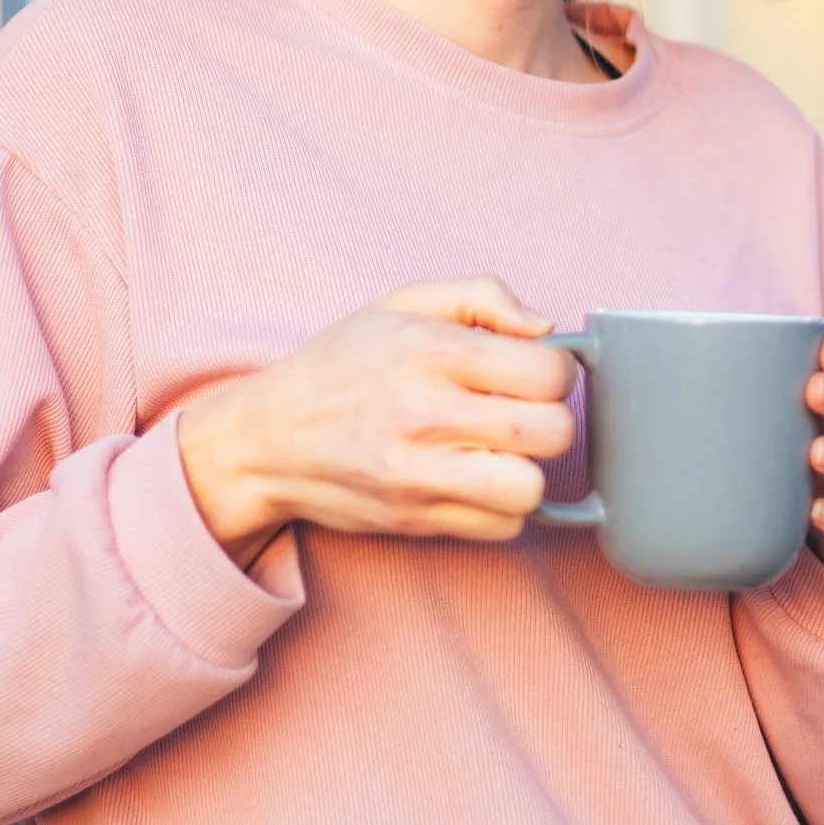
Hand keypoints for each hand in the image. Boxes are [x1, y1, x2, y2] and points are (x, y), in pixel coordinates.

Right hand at [175, 277, 577, 567]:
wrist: (267, 438)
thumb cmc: (341, 365)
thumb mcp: (402, 303)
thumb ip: (483, 297)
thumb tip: (547, 327)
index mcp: (432, 351)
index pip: (548, 373)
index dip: (556, 373)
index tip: (533, 374)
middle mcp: (428, 414)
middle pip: (552, 433)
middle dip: (549, 421)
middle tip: (520, 413)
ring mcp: (421, 474)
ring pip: (531, 489)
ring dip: (528, 471)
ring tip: (500, 452)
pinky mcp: (416, 520)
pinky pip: (501, 528)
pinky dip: (501, 509)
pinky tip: (475, 481)